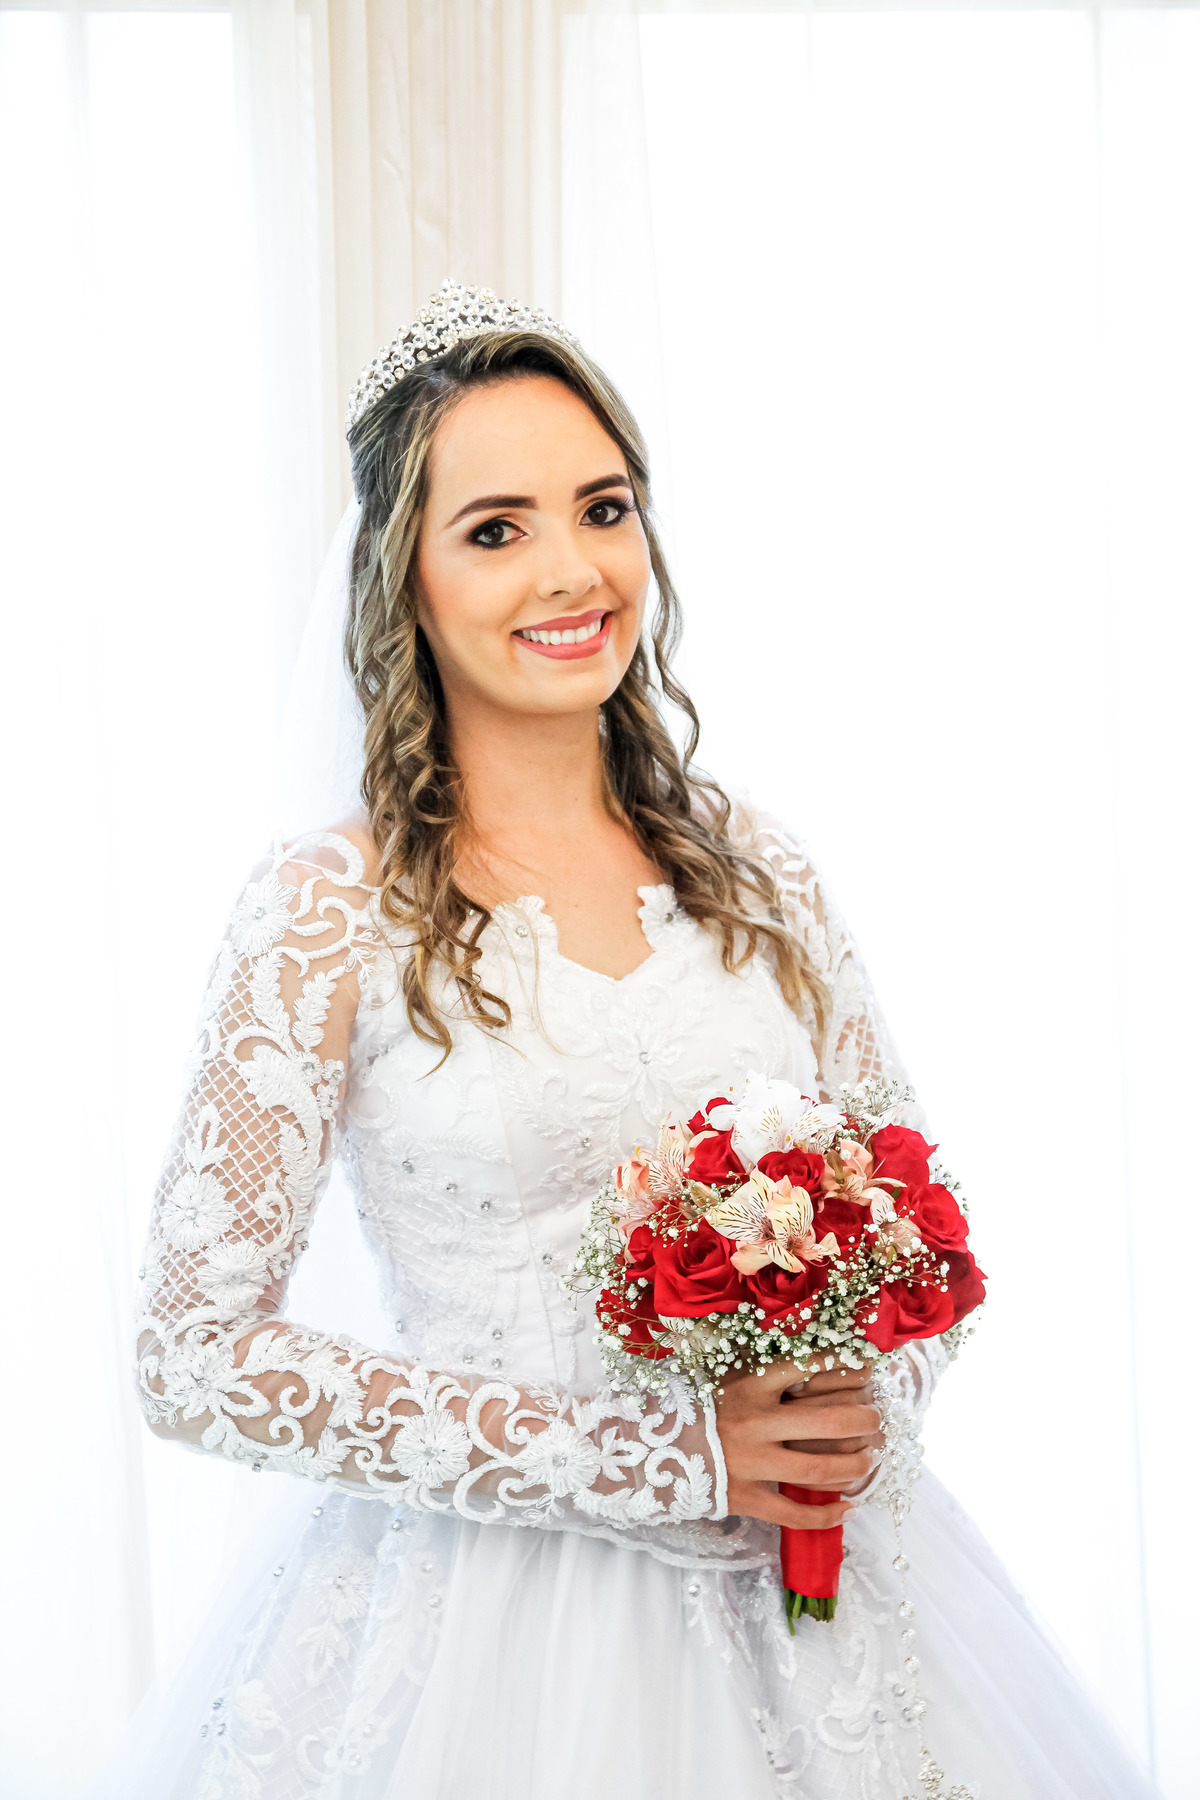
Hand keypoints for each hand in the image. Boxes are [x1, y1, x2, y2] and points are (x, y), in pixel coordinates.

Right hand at [715, 1358, 883, 1529]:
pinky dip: (826, 1514)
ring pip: (818, 1468)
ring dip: (855, 1465)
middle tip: (876, 1419)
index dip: (844, 1364)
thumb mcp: (729, 1380)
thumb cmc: (698, 1409)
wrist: (653, 1450)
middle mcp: (754, 1422)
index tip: (868, 1365)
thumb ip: (768, 1375)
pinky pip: (794, 1512)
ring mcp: (751, 1463)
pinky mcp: (746, 1497)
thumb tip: (817, 1365)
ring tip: (870, 1459)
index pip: (807, 1366)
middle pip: (827, 1421)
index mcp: (750, 1387)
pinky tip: (848, 1508)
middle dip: (862, 1420)